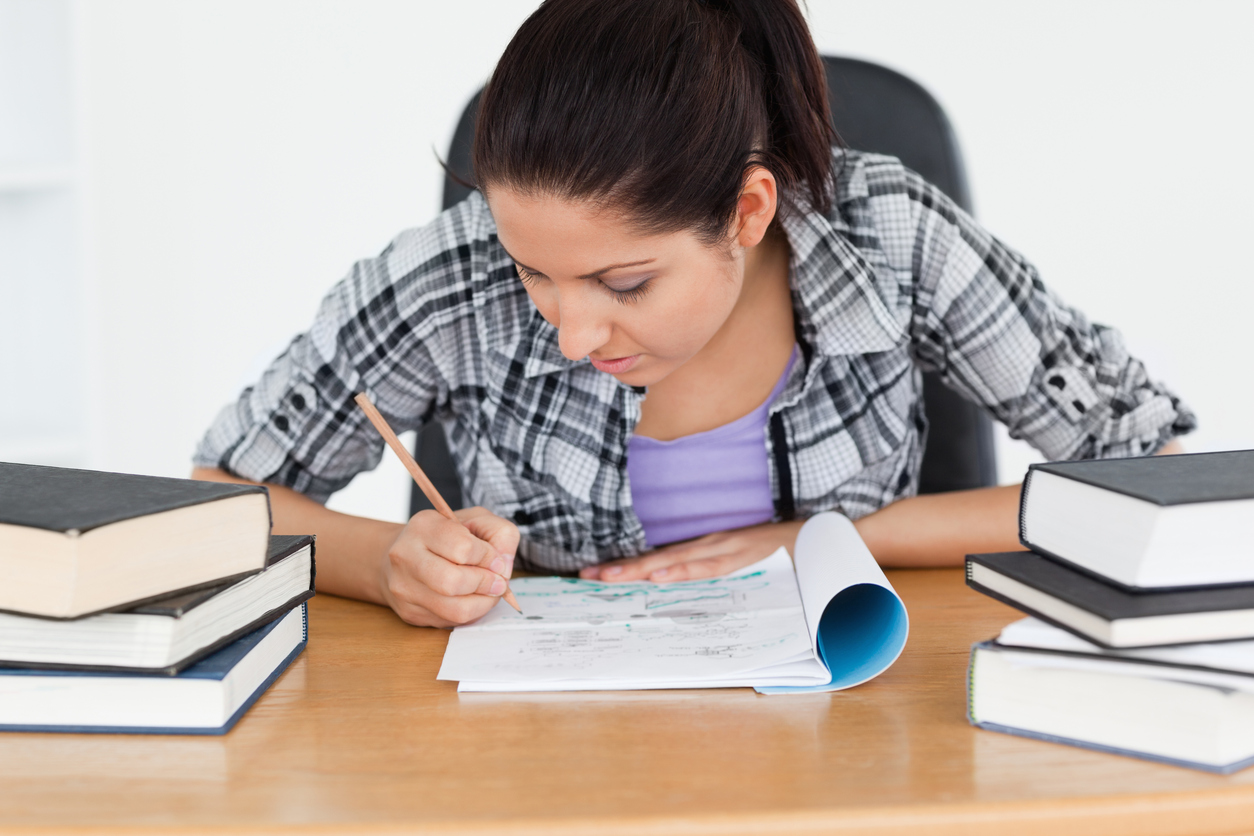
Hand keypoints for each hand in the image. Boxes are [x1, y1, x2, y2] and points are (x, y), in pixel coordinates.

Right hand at [378, 506, 519, 626]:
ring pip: (455, 610)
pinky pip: (450, 622)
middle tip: (497, 582)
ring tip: (488, 592)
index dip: (489, 557)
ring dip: (482, 603)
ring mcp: (404, 587)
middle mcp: (406, 556)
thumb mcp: (477, 520)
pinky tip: (470, 599)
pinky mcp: (409, 612)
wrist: (406, 555)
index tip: (496, 560)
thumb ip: (500, 535)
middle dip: (485, 584)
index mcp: (423, 526)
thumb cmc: (447, 537)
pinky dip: (470, 613)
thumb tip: (504, 568)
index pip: (463, 548)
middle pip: (453, 582)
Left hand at [578, 520, 804, 582]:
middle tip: (587, 576)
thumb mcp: (739, 564)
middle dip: (621, 568)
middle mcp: (707, 545)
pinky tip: (661, 575)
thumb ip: (713, 573)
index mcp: (703, 549)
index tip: (593, 572)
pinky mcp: (739, 555)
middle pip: (656, 559)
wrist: (815, 537)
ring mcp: (722, 549)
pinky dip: (683, 570)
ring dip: (641, 570)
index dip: (625, 566)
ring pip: (674, 562)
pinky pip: (707, 566)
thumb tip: (680, 589)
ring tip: (611, 576)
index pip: (657, 559)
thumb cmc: (777, 553)